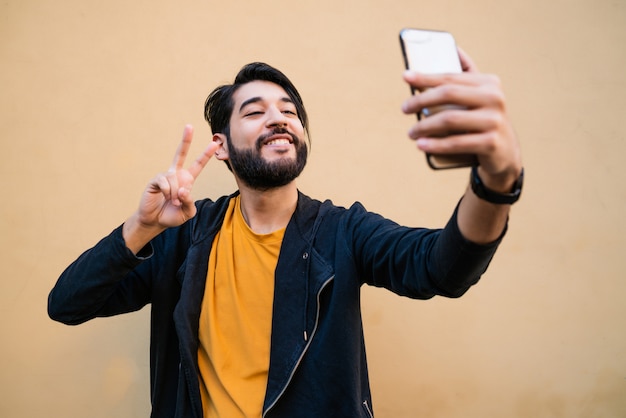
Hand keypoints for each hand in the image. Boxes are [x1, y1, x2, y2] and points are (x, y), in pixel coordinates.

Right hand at [123, 125, 217, 252]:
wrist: (155, 221)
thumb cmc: (173, 215)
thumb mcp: (188, 212)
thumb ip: (190, 202)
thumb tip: (183, 189)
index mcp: (187, 180)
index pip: (198, 165)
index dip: (206, 154)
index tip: (214, 143)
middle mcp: (176, 174)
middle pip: (181, 153)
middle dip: (186, 140)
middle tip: (189, 126)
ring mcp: (165, 176)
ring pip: (175, 179)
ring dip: (175, 194)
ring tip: (172, 202)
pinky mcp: (155, 180)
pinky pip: (165, 183)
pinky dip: (167, 193)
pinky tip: (164, 197)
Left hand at [402, 48, 521, 189]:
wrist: (505, 152)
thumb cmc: (484, 119)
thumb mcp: (481, 94)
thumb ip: (468, 73)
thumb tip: (454, 47)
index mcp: (489, 83)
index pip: (451, 77)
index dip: (426, 76)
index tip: (406, 77)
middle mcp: (494, 98)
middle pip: (448, 94)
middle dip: (421, 100)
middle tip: (404, 108)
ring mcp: (494, 121)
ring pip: (450, 120)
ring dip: (424, 126)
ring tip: (411, 133)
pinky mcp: (491, 143)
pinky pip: (456, 143)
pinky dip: (435, 145)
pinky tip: (421, 145)